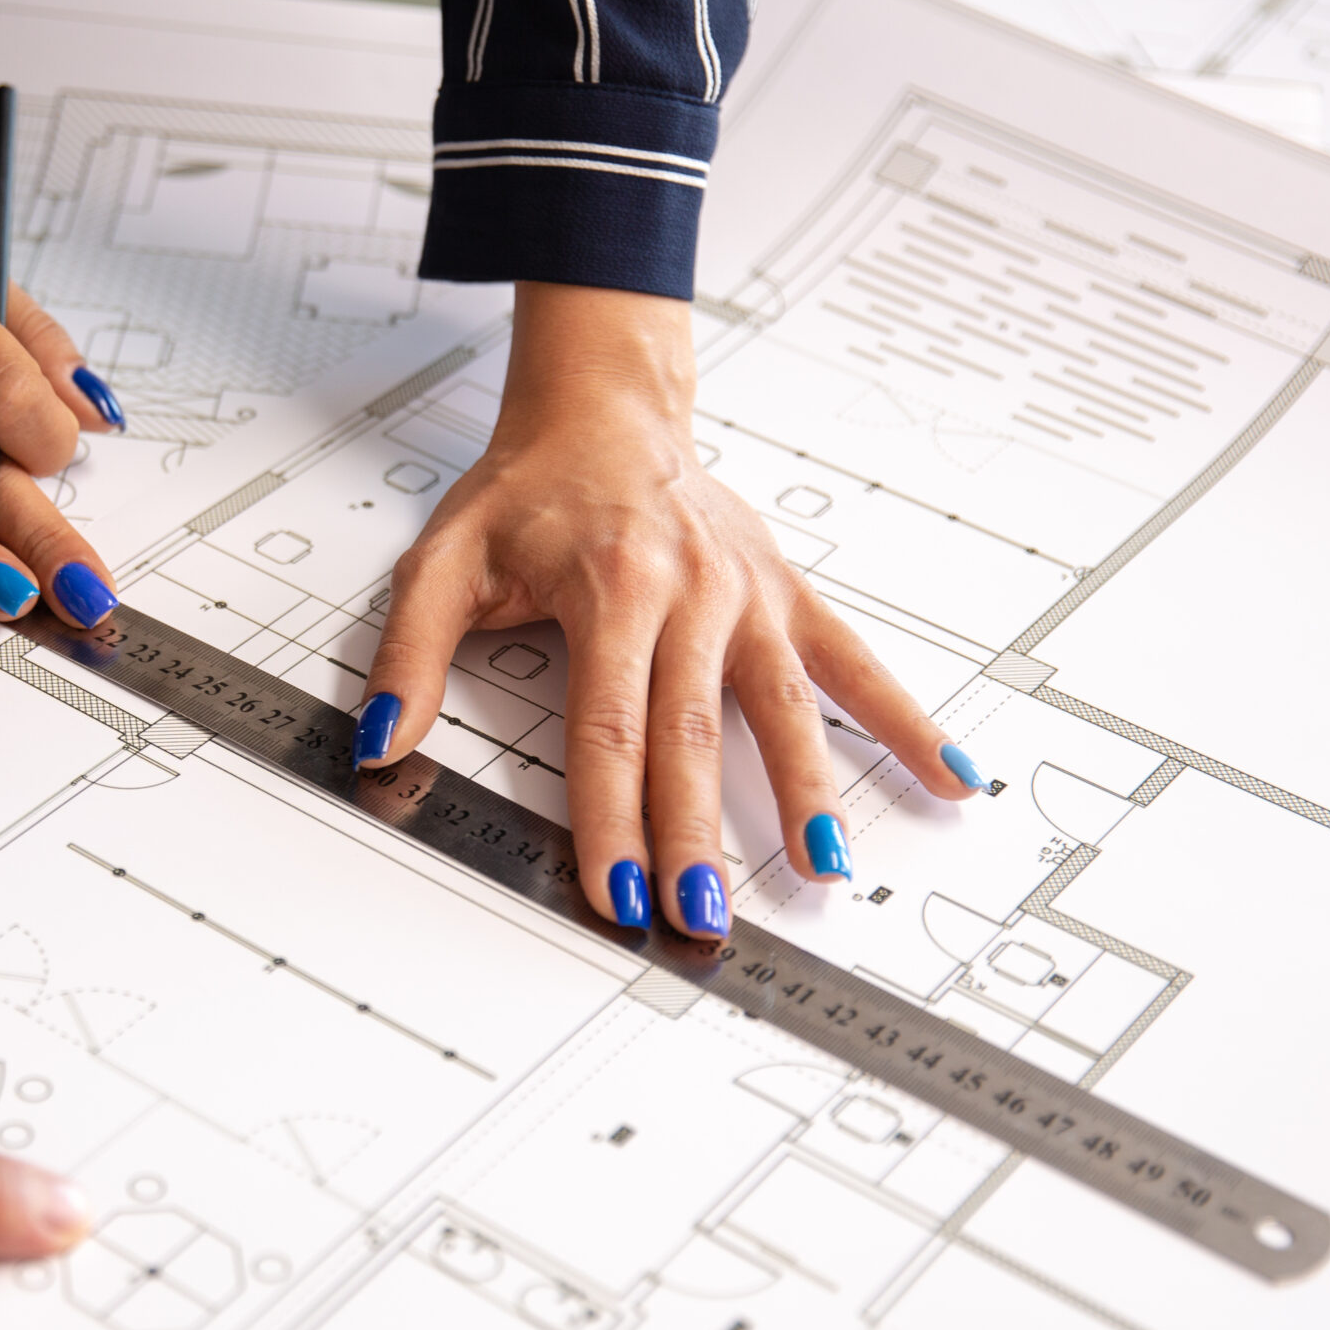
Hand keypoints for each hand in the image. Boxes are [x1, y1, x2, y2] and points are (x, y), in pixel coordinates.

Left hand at [353, 284, 986, 939]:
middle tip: (701, 919)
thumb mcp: (443, 560)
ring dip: (806, 795)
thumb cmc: (527, 492)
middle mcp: (689, 593)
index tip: (615, 892)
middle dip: (695, 839)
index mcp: (609, 589)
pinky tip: (951, 774)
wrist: (604, 410)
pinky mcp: (788, 594)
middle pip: (691, 737)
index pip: (607, 730)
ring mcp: (748, 596)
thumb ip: (409, 655)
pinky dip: (907, 719)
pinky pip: (856, 661)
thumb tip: (378, 743)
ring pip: (782, 710)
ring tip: (822, 870)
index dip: (610, 819)